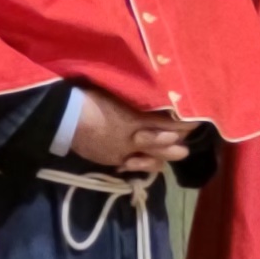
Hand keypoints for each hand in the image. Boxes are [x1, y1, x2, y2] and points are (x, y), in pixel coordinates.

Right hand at [60, 91, 187, 174]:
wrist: (64, 117)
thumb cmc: (90, 97)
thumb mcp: (118, 93)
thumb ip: (139, 99)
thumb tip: (158, 97)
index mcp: (138, 118)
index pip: (170, 124)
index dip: (185, 123)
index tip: (196, 118)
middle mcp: (135, 138)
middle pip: (166, 144)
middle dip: (180, 141)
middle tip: (189, 138)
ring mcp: (125, 152)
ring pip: (154, 159)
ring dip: (166, 156)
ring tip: (178, 152)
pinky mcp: (113, 160)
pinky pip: (134, 165)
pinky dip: (144, 163)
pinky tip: (150, 161)